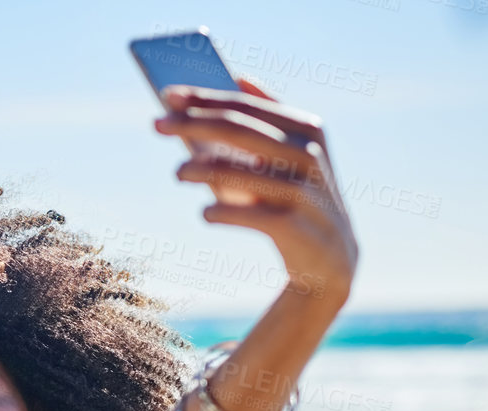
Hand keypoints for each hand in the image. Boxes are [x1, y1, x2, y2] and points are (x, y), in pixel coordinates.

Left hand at [156, 80, 358, 307]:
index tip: (168, 94)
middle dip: (192, 124)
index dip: (205, 98)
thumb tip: (239, 77)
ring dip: (199, 169)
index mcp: (307, 129)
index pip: (246, 106)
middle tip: (156, 124)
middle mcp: (308, 155)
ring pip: (237, 172)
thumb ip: (268, 118)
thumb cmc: (297, 196)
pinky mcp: (293, 227)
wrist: (331, 255)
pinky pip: (246, 216)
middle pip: (237, 130)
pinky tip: (206, 213)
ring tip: (178, 172)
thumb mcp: (292, 153)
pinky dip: (220, 212)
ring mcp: (303, 191)